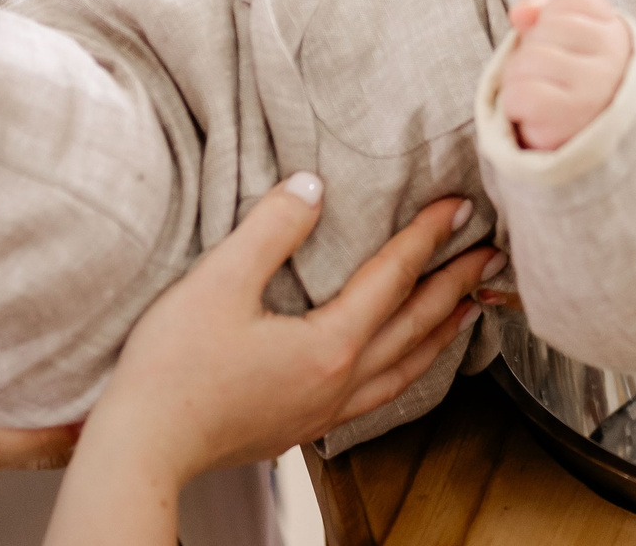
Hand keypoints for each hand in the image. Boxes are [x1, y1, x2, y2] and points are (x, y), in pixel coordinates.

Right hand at [48, 181, 500, 545]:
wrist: (142, 449)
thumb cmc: (172, 368)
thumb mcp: (218, 281)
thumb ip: (272, 228)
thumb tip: (312, 187)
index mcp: (329, 344)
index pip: (394, 277)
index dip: (429, 236)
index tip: (460, 205)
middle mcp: (340, 382)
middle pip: (416, 325)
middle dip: (457, 285)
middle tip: (493, 254)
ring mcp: (324, 410)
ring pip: (406, 368)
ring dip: (443, 333)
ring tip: (470, 308)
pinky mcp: (303, 426)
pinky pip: (380, 394)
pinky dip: (409, 368)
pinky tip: (403, 363)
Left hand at [503, 0, 632, 149]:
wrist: (592, 147)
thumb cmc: (572, 84)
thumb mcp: (567, 41)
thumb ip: (546, 12)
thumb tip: (521, 13)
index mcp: (617, 33)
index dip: (554, 17)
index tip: (564, 44)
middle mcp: (613, 58)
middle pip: (545, 28)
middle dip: (531, 51)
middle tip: (547, 77)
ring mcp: (595, 88)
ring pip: (527, 60)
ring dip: (518, 79)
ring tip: (539, 95)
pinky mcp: (571, 117)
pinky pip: (520, 93)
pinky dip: (513, 104)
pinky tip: (531, 113)